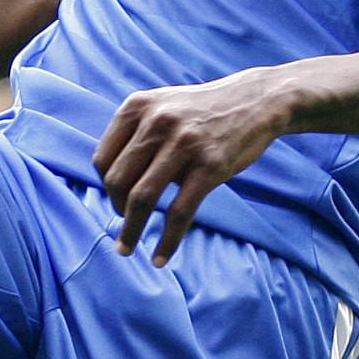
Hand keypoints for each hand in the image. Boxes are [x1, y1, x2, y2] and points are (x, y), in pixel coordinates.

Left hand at [96, 67, 295, 263]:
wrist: (256, 101)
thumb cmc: (203, 111)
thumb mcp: (162, 106)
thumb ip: (136, 134)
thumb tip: (113, 185)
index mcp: (137, 107)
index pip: (103, 159)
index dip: (105, 187)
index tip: (117, 200)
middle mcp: (156, 122)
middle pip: (117, 181)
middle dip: (116, 210)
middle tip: (126, 225)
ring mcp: (183, 144)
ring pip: (141, 199)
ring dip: (131, 231)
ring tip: (126, 249)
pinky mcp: (210, 166)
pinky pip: (179, 213)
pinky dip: (167, 241)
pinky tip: (160, 258)